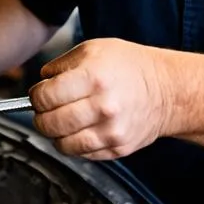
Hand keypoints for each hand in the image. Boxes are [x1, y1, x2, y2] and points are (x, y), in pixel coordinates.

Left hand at [29, 39, 171, 159]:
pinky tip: (82, 128)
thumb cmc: (131, 66)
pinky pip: (81, 154)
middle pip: (49, 123)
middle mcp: (103, 106)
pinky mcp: (117, 147)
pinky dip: (75, 143)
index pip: (44, 97)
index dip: (35, 95)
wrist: (168, 90)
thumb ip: (61, 65)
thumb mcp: (94, 49)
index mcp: (93, 77)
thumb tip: (41, 82)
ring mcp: (111, 131)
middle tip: (47, 108)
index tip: (39, 94)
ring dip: (56, 134)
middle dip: (41, 115)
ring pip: (62, 144)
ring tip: (63, 120)